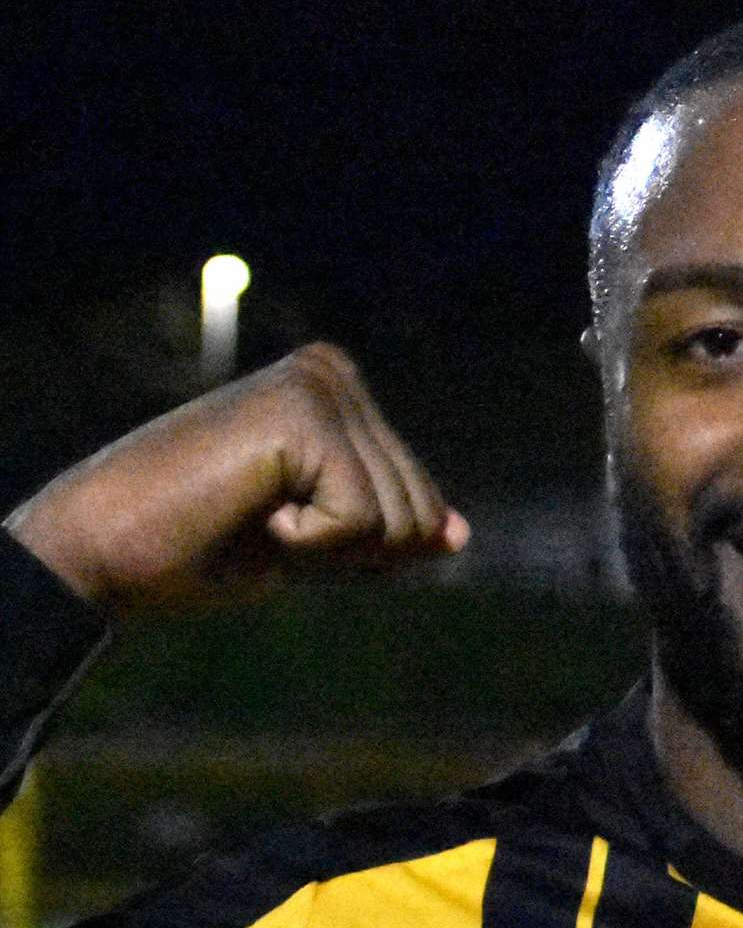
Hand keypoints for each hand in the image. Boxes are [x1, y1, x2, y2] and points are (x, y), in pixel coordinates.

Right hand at [4, 343, 468, 611]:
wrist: (98, 555)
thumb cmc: (199, 548)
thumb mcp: (319, 543)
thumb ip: (387, 527)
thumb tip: (460, 536)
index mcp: (340, 390)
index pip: (420, 501)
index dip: (360, 551)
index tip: (280, 527)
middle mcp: (334, 372)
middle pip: (421, 511)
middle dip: (351, 552)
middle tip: (264, 527)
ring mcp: (320, 386)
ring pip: (401, 522)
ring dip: (329, 551)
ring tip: (253, 515)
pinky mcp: (303, 416)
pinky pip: (363, 523)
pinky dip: (310, 548)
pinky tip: (250, 512)